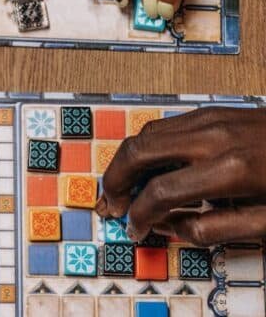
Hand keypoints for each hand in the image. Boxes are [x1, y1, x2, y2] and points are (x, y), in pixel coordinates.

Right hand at [97, 108, 265, 246]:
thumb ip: (216, 228)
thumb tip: (171, 227)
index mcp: (229, 169)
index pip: (160, 192)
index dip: (140, 215)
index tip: (136, 230)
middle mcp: (212, 137)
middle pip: (138, 152)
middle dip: (115, 181)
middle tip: (110, 205)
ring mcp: (210, 119)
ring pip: (144, 134)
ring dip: (126, 162)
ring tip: (122, 187)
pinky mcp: (212, 111)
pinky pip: (164, 125)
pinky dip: (146, 147)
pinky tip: (149, 167)